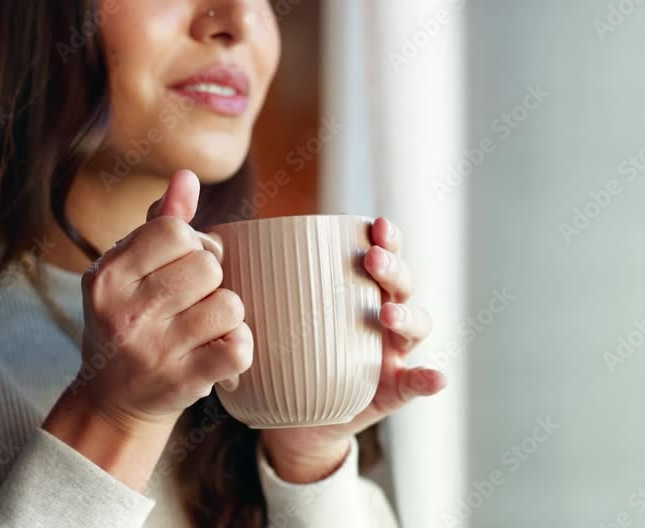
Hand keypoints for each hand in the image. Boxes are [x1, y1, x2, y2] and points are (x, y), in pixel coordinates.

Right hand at [72, 169, 253, 433]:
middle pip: (208, 266)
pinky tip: (218, 350)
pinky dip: (238, 346)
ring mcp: (154, 350)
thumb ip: (158, 224)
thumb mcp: (127, 272)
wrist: (111, 401)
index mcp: (108, 275)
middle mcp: (126, 311)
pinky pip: (239, 347)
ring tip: (203, 326)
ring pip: (229, 304)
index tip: (183, 264)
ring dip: (225, 314)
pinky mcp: (183, 381)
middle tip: (192, 299)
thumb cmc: (127, 322)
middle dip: (210, 279)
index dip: (192, 243)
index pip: (175, 230)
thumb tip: (186, 177)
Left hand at [260, 217, 445, 482]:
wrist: (289, 417)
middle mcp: (381, 316)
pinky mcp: (391, 390)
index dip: (385, 237)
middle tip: (372, 261)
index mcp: (355, 291)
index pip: (380, 254)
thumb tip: (210, 244)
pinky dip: (429, 379)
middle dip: (393, 268)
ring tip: (389, 314)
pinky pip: (415, 384)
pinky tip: (435, 377)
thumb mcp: (267, 316)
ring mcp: (391, 353)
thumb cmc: (281, 353)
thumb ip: (248, 282)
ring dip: (408, 316)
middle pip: (401, 283)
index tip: (374, 226)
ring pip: (416, 325)